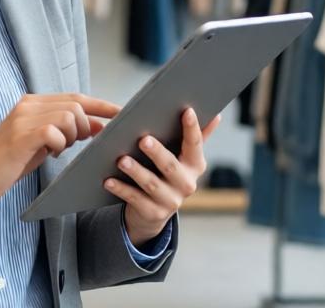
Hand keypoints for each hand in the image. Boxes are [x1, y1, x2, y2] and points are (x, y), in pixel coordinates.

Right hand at [0, 93, 121, 213]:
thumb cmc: (8, 162)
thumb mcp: (41, 144)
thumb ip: (65, 132)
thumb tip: (98, 125)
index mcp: (32, 103)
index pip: (76, 97)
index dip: (101, 105)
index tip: (122, 113)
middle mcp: (28, 105)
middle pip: (76, 104)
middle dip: (87, 126)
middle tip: (79, 143)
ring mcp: (22, 118)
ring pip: (69, 116)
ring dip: (73, 136)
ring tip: (59, 150)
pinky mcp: (20, 135)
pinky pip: (54, 132)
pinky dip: (59, 144)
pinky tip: (49, 154)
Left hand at [104, 107, 220, 246]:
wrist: (155, 211)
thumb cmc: (168, 173)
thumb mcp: (183, 158)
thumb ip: (197, 137)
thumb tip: (216, 115)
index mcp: (195, 166)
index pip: (195, 144)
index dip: (192, 128)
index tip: (186, 111)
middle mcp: (186, 184)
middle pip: (170, 166)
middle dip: (157, 153)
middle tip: (143, 139)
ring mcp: (171, 201)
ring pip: (151, 184)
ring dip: (136, 171)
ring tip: (121, 160)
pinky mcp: (153, 213)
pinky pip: (134, 199)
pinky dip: (121, 189)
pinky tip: (108, 180)